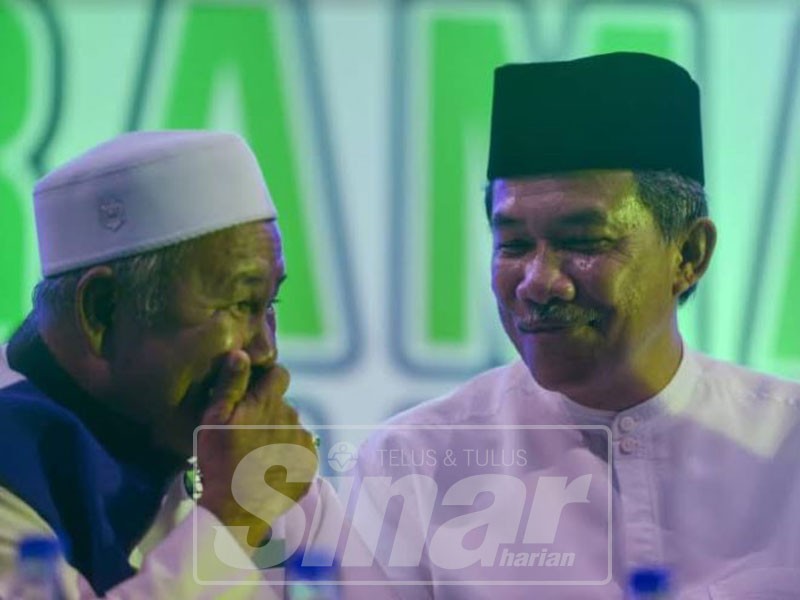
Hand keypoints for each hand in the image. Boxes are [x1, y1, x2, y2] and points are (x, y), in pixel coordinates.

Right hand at [196, 350, 317, 547]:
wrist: (236, 510)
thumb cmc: (219, 461)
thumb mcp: (214, 419)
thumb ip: (231, 383)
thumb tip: (242, 352)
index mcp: (270, 402)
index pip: (280, 374)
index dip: (266, 379)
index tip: (252, 393)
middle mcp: (293, 417)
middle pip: (282, 405)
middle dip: (268, 412)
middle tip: (245, 434)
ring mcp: (304, 443)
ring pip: (291, 429)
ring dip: (278, 436)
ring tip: (255, 456)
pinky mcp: (310, 466)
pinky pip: (301, 452)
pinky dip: (288, 457)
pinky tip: (268, 470)